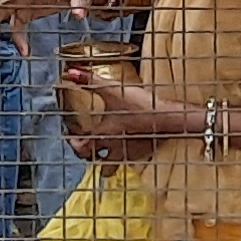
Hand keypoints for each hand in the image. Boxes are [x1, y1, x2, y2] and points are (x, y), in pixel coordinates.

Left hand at [65, 73, 179, 161]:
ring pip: (110, 167)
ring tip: (103, 152)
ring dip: (104, 162)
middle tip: (84, 146)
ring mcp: (128, 153)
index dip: (73, 142)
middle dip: (86, 154)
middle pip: (93, 160)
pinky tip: (125, 147)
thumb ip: (90, 81)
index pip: (81, 146)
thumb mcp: (113, 90)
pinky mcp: (142, 153)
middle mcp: (113, 147)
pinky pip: (128, 161)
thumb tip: (71, 72)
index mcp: (103, 134)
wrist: (168, 118)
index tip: (71, 136)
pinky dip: (123, 158)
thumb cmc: (139, 106)